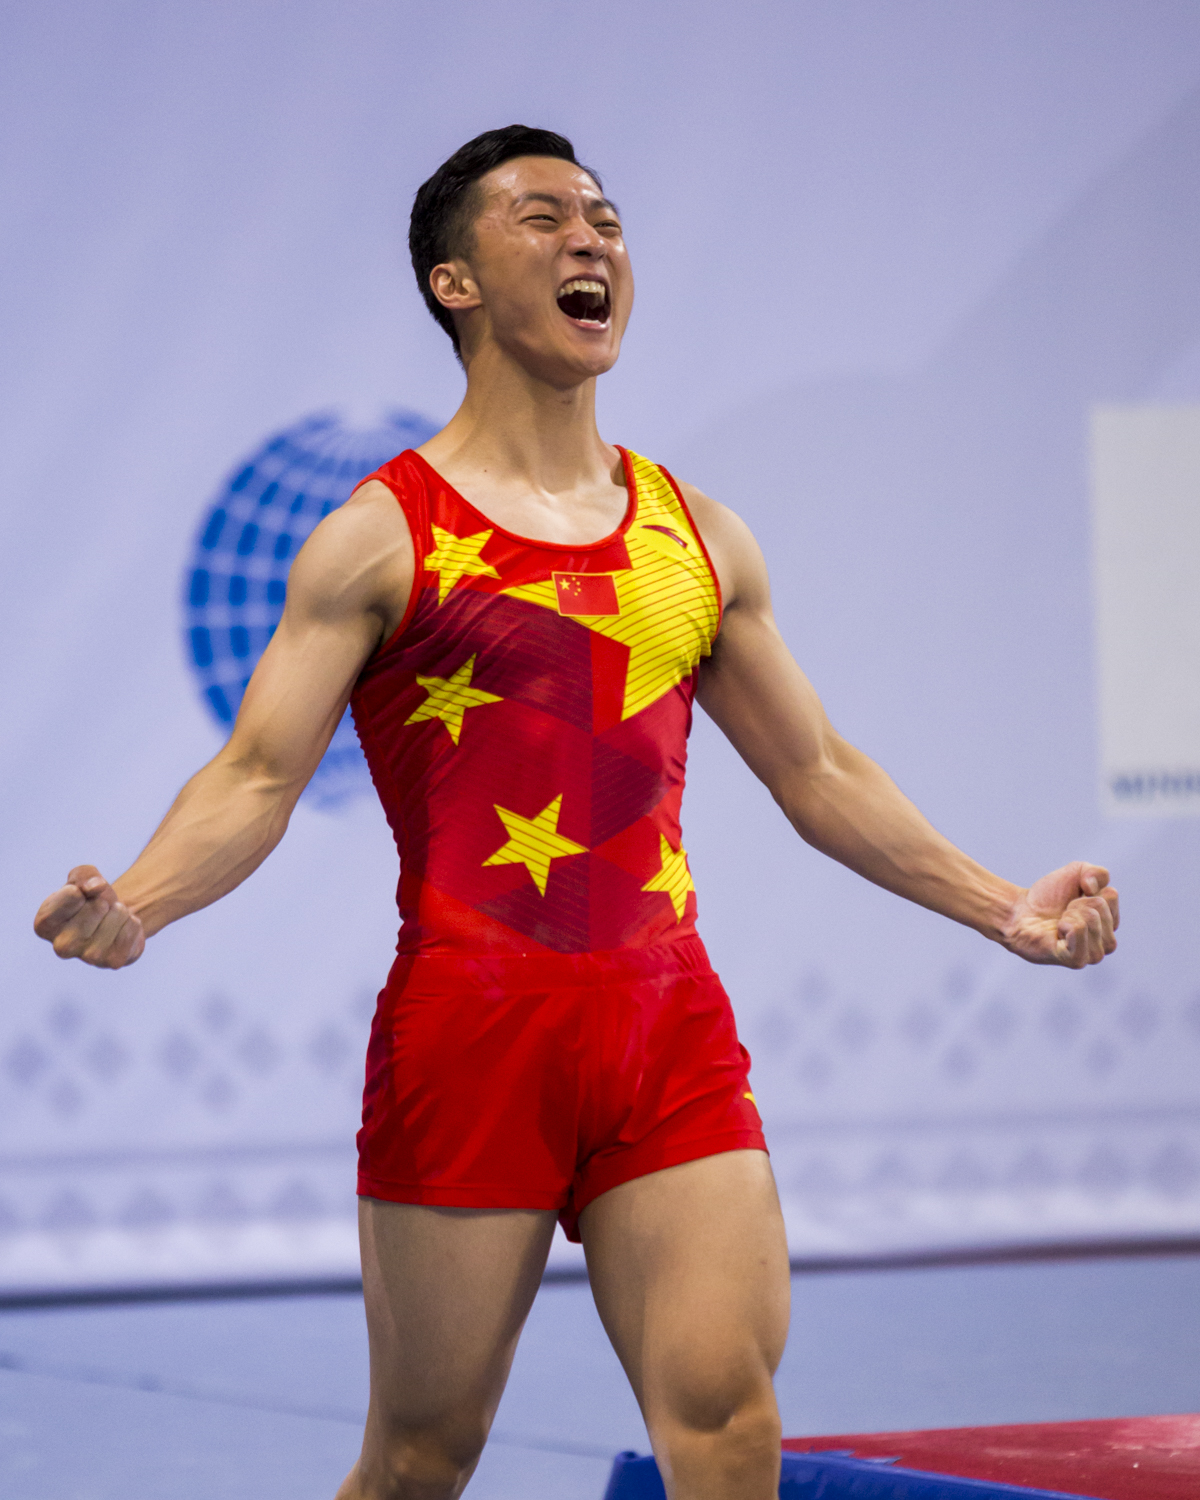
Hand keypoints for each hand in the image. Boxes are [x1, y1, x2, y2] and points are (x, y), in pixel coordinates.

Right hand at [33, 866, 144, 968]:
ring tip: (109, 921)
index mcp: (45, 925)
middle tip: (98, 911)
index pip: (71, 895)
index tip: (79, 897)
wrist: (113, 922)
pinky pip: (132, 927)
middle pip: (98, 907)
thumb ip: (84, 876)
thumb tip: (96, 888)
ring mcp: (88, 958)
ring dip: (119, 911)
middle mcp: (61, 946)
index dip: (81, 889)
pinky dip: (132, 922)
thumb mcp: (82, 878)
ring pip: (118, 915)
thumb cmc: (91, 899)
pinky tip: (120, 931)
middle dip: (103, 901)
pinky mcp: (113, 961)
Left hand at [1001, 861, 1118, 966]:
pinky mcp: (1076, 960)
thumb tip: (1093, 888)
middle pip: (1100, 908)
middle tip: (1063, 911)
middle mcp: (1106, 943)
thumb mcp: (1077, 872)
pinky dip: (1066, 924)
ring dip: (1070, 914)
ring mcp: (1091, 954)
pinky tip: (1057, 931)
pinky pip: (1078, 931)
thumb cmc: (1048, 897)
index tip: (1073, 899)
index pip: (1110, 895)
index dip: (1086, 890)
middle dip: (1077, 902)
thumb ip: (1097, 872)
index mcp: (1109, 923)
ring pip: (1091, 920)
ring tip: (1059, 921)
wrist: (1019, 912)